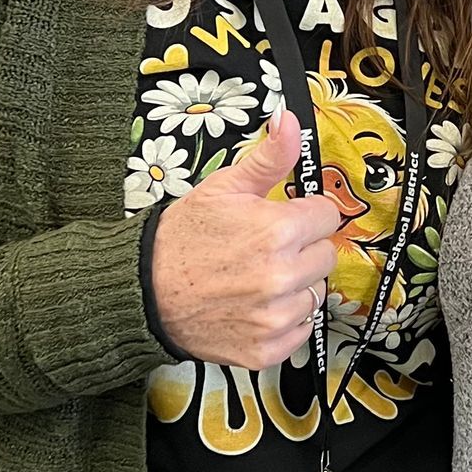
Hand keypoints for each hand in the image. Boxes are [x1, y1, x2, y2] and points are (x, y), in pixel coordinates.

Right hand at [150, 112, 342, 370]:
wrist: (143, 291)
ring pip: (315, 294)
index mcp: (278, 231)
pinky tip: (253, 306)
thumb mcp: (223, 187)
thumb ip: (269, 157)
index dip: (305, 214)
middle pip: (326, 256)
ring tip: (256, 278)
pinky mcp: (267, 348)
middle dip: (302, 249)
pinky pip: (300, 330)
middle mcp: (282, 276)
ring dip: (295, 286)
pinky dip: (282, 320)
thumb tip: (289, 122)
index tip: (284, 219)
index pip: (328, 216)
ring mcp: (275, 316)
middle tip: (266, 250)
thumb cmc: (181, 238)